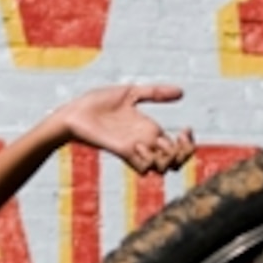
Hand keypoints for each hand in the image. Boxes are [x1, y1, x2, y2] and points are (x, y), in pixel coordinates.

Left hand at [47, 82, 193, 176]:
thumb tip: (182, 92)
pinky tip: (140, 144)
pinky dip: (148, 159)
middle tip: (178, 138)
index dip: (188, 144)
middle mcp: (145, 143)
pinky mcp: (122, 152)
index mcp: (149, 130)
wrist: (75, 112)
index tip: (186, 129)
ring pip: (162, 169)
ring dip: (167, 158)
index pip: (178, 148)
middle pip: (175, 163)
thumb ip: (155, 93)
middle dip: (184, 153)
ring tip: (156, 143)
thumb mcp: (131, 93)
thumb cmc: (97, 103)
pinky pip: (143, 167)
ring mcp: (134, 150)